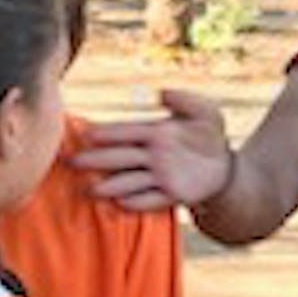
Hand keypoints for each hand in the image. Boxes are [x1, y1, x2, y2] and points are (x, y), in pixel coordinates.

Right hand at [73, 89, 232, 210]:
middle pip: (120, 157)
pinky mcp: (172, 194)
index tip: (87, 135)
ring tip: (90, 190)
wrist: (226, 165)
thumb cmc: (210, 134)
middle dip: (97, 160)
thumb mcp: (206, 112)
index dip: (108, 134)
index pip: (127, 132)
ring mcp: (160, 176)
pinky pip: (151, 199)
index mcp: (155, 133)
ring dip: (111, 186)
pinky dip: (136, 201)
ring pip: (130, 181)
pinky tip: (120, 203)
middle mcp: (151, 155)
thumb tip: (161, 93)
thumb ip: (186, 101)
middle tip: (72, 163)